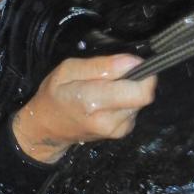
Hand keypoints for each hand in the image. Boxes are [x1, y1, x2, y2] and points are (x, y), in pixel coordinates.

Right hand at [12, 54, 156, 163]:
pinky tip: (108, 100)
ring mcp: (117, 130)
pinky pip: (135, 110)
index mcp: (92, 102)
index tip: (129, 63)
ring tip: (107, 88)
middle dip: (136, 80)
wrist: (48, 128)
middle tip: (116, 75)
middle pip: (144, 95)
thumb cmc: (55, 94)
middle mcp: (108, 120)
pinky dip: (125, 101)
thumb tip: (134, 62)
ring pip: (141, 102)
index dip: (141, 72)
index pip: (140, 91)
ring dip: (129, 91)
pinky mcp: (122, 132)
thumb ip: (101, 65)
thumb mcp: (68, 69)